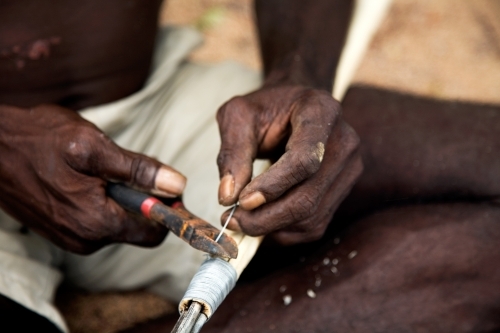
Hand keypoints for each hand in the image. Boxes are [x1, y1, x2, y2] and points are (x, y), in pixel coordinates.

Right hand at [0, 104, 185, 253]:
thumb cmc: (38, 141)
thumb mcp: (94, 148)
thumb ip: (139, 170)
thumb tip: (177, 185)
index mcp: (97, 224)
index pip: (155, 233)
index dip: (167, 210)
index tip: (166, 186)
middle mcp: (85, 240)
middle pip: (137, 227)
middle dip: (141, 199)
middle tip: (124, 168)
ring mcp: (71, 238)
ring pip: (117, 223)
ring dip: (119, 197)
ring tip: (96, 169)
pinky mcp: (62, 231)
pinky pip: (97, 221)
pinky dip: (101, 201)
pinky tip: (83, 179)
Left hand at [217, 85, 361, 244]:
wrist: (292, 106)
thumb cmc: (264, 108)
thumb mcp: (238, 116)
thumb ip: (232, 153)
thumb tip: (228, 197)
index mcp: (321, 111)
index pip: (304, 160)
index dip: (272, 186)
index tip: (241, 201)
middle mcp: (344, 142)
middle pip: (309, 196)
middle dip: (266, 217)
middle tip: (232, 221)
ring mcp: (348, 169)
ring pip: (311, 216)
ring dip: (271, 227)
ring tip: (241, 219)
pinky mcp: (342, 190)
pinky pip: (315, 224)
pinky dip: (284, 231)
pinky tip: (263, 220)